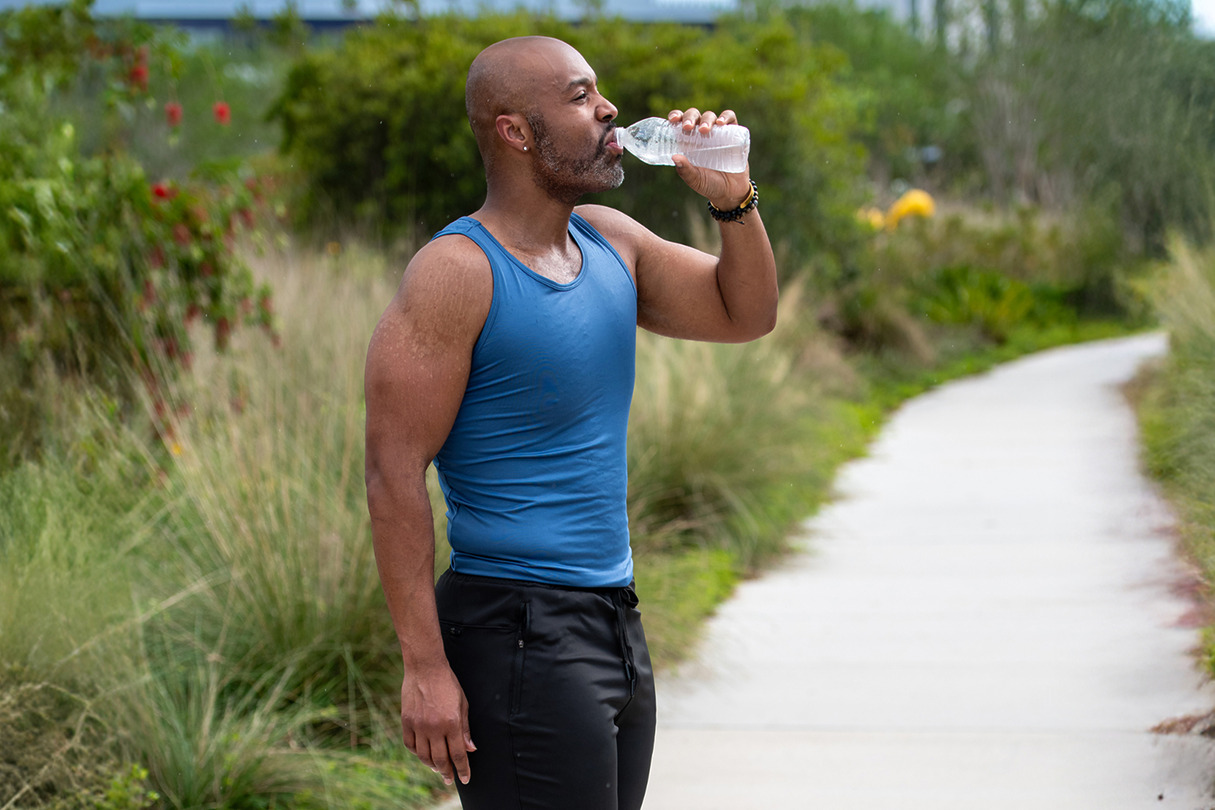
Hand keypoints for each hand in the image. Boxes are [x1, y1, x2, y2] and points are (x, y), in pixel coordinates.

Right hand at [400, 664, 475, 785]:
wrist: (425, 668)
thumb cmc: (448, 684)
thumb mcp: (462, 704)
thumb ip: (465, 728)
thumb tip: (470, 749)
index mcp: (452, 723)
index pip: (458, 754)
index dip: (462, 769)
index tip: (465, 779)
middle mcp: (434, 727)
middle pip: (440, 759)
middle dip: (446, 773)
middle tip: (449, 779)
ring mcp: (418, 725)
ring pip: (424, 756)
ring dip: (431, 765)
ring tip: (437, 768)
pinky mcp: (406, 721)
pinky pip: (410, 745)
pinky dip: (417, 753)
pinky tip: (423, 754)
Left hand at [666, 107, 751, 209]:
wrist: (731, 192)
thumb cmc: (709, 184)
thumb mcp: (695, 179)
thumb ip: (685, 170)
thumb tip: (674, 157)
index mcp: (688, 142)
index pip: (680, 123)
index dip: (676, 116)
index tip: (672, 120)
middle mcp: (701, 134)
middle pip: (694, 116)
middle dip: (689, 118)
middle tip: (687, 127)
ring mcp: (717, 133)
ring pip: (710, 116)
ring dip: (706, 119)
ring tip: (704, 130)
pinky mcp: (733, 133)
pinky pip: (730, 119)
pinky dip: (725, 117)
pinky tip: (721, 123)